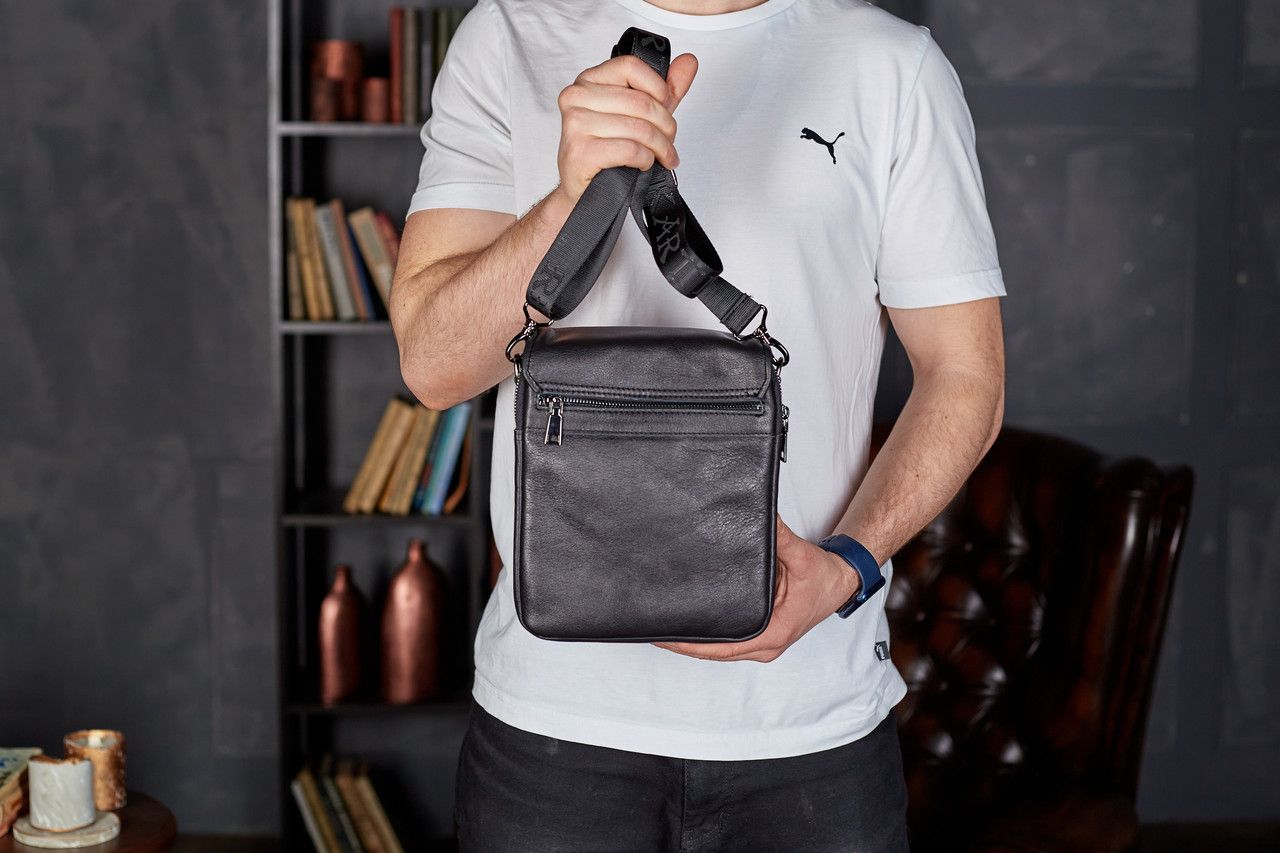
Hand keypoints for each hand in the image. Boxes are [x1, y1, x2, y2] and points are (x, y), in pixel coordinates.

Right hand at [553, 52, 698, 201]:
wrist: (584, 190)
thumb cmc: (608, 151)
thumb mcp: (641, 115)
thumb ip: (665, 89)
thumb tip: (689, 62)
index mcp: (589, 80)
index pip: (631, 66)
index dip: (658, 87)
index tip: (666, 105)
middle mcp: (577, 97)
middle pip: (640, 101)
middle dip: (665, 126)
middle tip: (669, 142)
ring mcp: (576, 123)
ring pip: (638, 128)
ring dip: (659, 147)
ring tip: (662, 157)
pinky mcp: (580, 151)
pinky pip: (629, 149)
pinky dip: (644, 160)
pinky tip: (642, 164)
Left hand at [654, 517, 860, 662]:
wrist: (839, 583)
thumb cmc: (823, 577)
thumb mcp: (801, 555)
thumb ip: (778, 538)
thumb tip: (760, 519)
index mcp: (774, 633)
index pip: (723, 647)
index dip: (691, 644)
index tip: (665, 636)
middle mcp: (765, 644)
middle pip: (714, 652)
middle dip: (683, 644)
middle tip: (653, 626)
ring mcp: (762, 643)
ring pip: (718, 650)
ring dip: (693, 641)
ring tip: (663, 625)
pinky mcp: (760, 634)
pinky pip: (727, 641)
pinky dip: (707, 636)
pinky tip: (688, 623)